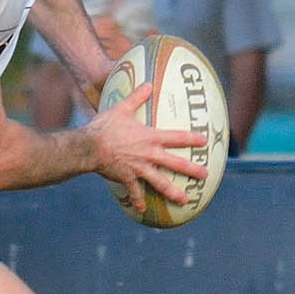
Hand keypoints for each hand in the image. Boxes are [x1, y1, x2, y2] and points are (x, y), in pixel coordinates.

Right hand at [84, 81, 207, 207]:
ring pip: (160, 182)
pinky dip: (138, 200)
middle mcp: (149, 154)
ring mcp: (139, 168)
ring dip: (173, 191)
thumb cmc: (105, 126)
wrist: (89, 146)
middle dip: (192, 170)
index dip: (192, 139)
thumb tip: (148, 84)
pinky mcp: (127, 178)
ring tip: (185, 199)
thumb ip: (137, 97)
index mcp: (150, 137)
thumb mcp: (121, 109)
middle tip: (205, 175)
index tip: (204, 141)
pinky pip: (135, 191)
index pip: (176, 137)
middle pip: (175, 163)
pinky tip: (141, 209)